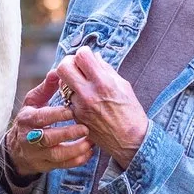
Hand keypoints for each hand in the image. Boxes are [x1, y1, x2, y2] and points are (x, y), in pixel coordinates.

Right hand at [4, 71, 92, 177]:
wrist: (17, 149)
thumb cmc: (30, 120)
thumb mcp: (33, 102)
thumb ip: (46, 87)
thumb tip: (58, 71)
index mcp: (27, 119)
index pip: (41, 118)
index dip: (57, 114)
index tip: (72, 110)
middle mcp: (30, 138)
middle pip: (48, 138)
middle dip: (68, 133)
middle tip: (85, 128)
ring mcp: (37, 154)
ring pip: (56, 155)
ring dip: (75, 149)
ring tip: (90, 142)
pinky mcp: (46, 165)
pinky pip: (62, 166)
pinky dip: (77, 160)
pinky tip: (89, 152)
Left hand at [53, 49, 148, 167]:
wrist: (130, 141)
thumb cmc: (131, 112)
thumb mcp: (123, 86)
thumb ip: (106, 69)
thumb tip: (94, 56)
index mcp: (104, 83)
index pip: (82, 56)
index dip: (83, 52)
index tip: (87, 56)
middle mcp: (88, 94)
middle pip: (63, 67)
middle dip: (69, 62)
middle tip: (76, 66)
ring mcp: (79, 107)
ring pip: (63, 84)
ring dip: (70, 79)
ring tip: (81, 83)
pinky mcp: (76, 117)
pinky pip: (67, 99)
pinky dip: (74, 95)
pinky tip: (85, 99)